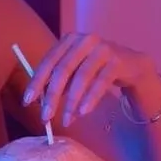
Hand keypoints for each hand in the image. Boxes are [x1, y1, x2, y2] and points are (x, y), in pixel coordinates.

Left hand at [22, 33, 158, 126]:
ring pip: (82, 77)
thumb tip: (38, 100)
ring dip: (71, 102)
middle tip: (45, 117)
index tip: (28, 101)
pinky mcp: (118, 60)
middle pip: (63, 69)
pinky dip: (90, 98)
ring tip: (66, 120)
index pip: (49, 61)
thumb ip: (58, 81)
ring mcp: (103, 48)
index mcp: (69, 40)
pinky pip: (101, 82)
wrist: (133, 67)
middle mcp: (85, 40)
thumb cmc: (97, 71)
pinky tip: (83, 113)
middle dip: (52, 96)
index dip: (37, 81)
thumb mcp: (75, 73)